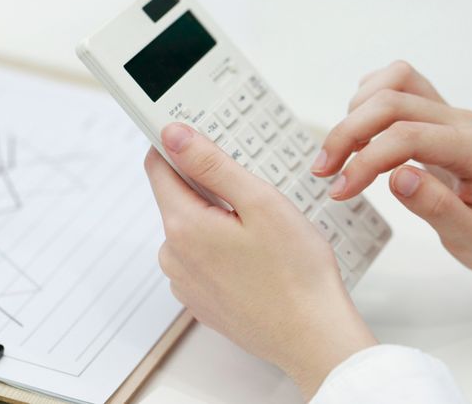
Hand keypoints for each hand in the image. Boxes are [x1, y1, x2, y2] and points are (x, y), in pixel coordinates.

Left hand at [145, 123, 376, 398]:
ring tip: (262, 234)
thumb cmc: (296, 273)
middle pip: (178, 198)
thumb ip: (211, 164)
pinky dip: (222, 249)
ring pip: (193, 229)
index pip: (158, 167)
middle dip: (210, 186)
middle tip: (254, 195)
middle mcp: (173, 256)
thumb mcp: (259, 202)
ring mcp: (185, 282)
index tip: (201, 137)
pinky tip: (256, 259)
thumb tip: (173, 135)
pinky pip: (202, 259)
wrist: (313, 337)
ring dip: (217, 220)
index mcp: (183, 227)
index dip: (178, 145)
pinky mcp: (200, 300)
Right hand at [312, 60, 471, 281]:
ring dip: (357, 111)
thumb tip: (398, 176)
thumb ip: (437, 207)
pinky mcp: (435, 114)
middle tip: (324, 171)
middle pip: (393, 100)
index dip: (364, 160)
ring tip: (341, 153)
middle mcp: (461, 121)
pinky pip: (398, 85)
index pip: (407, 137)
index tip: (339, 191)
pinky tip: (359, 137)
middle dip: (348, 132)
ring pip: (395, 80)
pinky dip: (368, 101)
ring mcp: (448, 113)